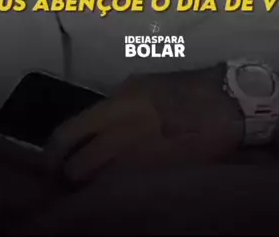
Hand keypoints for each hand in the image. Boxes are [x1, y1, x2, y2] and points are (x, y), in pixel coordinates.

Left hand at [46, 66, 242, 183]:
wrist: (229, 104)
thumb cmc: (186, 89)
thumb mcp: (143, 86)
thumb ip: (116, 106)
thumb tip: (97, 126)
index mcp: (119, 103)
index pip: (69, 133)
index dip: (52, 153)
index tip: (49, 163)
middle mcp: (123, 131)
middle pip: (79, 167)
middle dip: (73, 176)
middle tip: (73, 179)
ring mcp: (142, 157)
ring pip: (100, 183)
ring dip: (96, 186)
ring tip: (99, 185)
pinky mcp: (160, 175)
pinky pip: (127, 190)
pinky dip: (120, 191)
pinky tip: (125, 188)